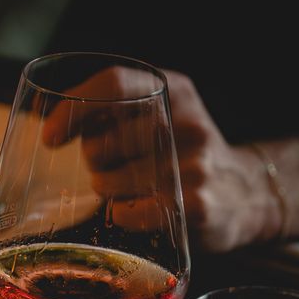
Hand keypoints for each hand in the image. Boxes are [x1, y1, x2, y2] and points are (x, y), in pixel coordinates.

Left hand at [42, 66, 280, 252]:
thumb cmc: (182, 151)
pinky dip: (122, 213)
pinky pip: (127, 212)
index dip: (72, 109)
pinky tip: (138, 208)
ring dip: (106, 188)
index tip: (49, 137)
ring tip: (132, 186)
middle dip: (93, 159)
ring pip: (108, 181)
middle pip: (102, 141)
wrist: (248, 194)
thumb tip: (53, 124)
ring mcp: (193, 165)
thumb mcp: (163, 112)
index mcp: (174, 91)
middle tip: (111, 164)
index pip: (114, 84)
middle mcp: (186, 123)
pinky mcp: (195, 206)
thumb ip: (117, 109)